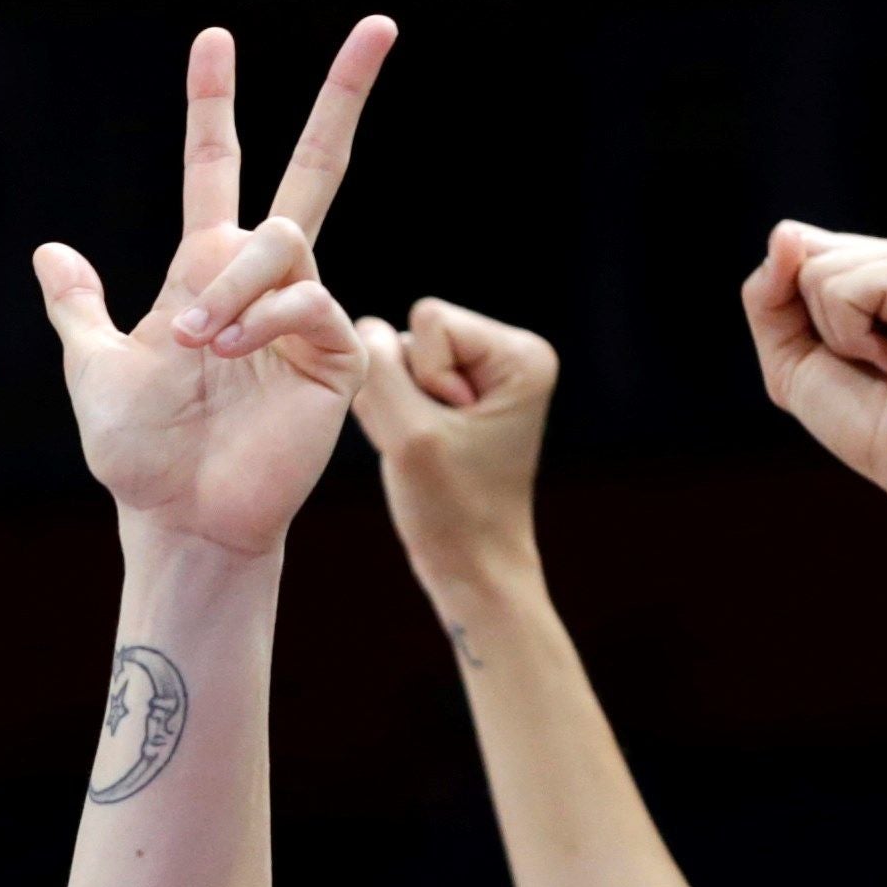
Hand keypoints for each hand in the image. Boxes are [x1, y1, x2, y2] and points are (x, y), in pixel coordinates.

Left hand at [31, 20, 397, 561]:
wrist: (177, 516)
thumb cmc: (141, 455)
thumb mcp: (93, 369)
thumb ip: (78, 309)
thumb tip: (50, 249)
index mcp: (206, 272)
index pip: (217, 167)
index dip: (213, 105)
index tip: (213, 39)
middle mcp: (263, 282)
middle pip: (314, 169)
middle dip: (344, 96)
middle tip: (379, 23)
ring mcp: (303, 313)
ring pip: (287, 241)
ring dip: (233, 283)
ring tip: (196, 341)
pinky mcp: (332, 355)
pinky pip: (307, 300)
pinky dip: (260, 318)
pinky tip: (228, 352)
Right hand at [347, 297, 558, 605]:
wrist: (474, 569)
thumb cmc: (453, 512)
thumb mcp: (410, 436)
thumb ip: (381, 371)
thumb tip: (365, 328)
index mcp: (521, 354)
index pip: (430, 318)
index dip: (422, 377)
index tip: (449, 432)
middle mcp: (510, 354)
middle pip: (415, 334)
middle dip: (407, 392)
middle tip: (434, 446)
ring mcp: (484, 375)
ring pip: (401, 358)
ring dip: (398, 408)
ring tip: (428, 453)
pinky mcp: (459, 396)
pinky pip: (399, 381)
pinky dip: (396, 416)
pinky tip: (419, 450)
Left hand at [745, 224, 886, 509]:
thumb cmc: (867, 422)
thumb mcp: (791, 359)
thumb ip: (767, 296)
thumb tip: (785, 232)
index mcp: (871, 269)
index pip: (793, 249)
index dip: (789, 309)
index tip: (839, 357)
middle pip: (800, 256)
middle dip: (812, 325)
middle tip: (867, 364)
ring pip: (815, 272)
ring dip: (837, 336)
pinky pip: (842, 290)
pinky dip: (853, 337)